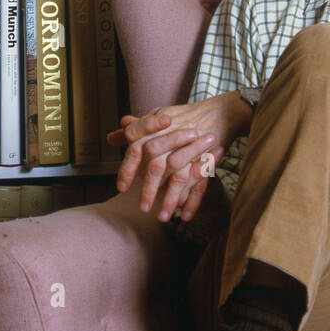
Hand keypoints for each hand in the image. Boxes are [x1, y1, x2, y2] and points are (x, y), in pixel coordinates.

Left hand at [107, 92, 251, 222]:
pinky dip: (193, 201)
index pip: (136, 149)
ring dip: (170, 200)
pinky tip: (186, 216)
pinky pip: (200, 182)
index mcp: (156, 129)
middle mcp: (172, 139)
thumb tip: (111, 138)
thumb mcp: (156, 118)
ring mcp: (192, 150)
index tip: (121, 187)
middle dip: (149, 190)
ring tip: (163, 218)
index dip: (127, 168)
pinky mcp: (208, 159)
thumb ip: (134, 130)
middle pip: (156, 166)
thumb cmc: (182, 117)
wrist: (218, 112)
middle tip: (143, 209)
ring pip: (178, 178)